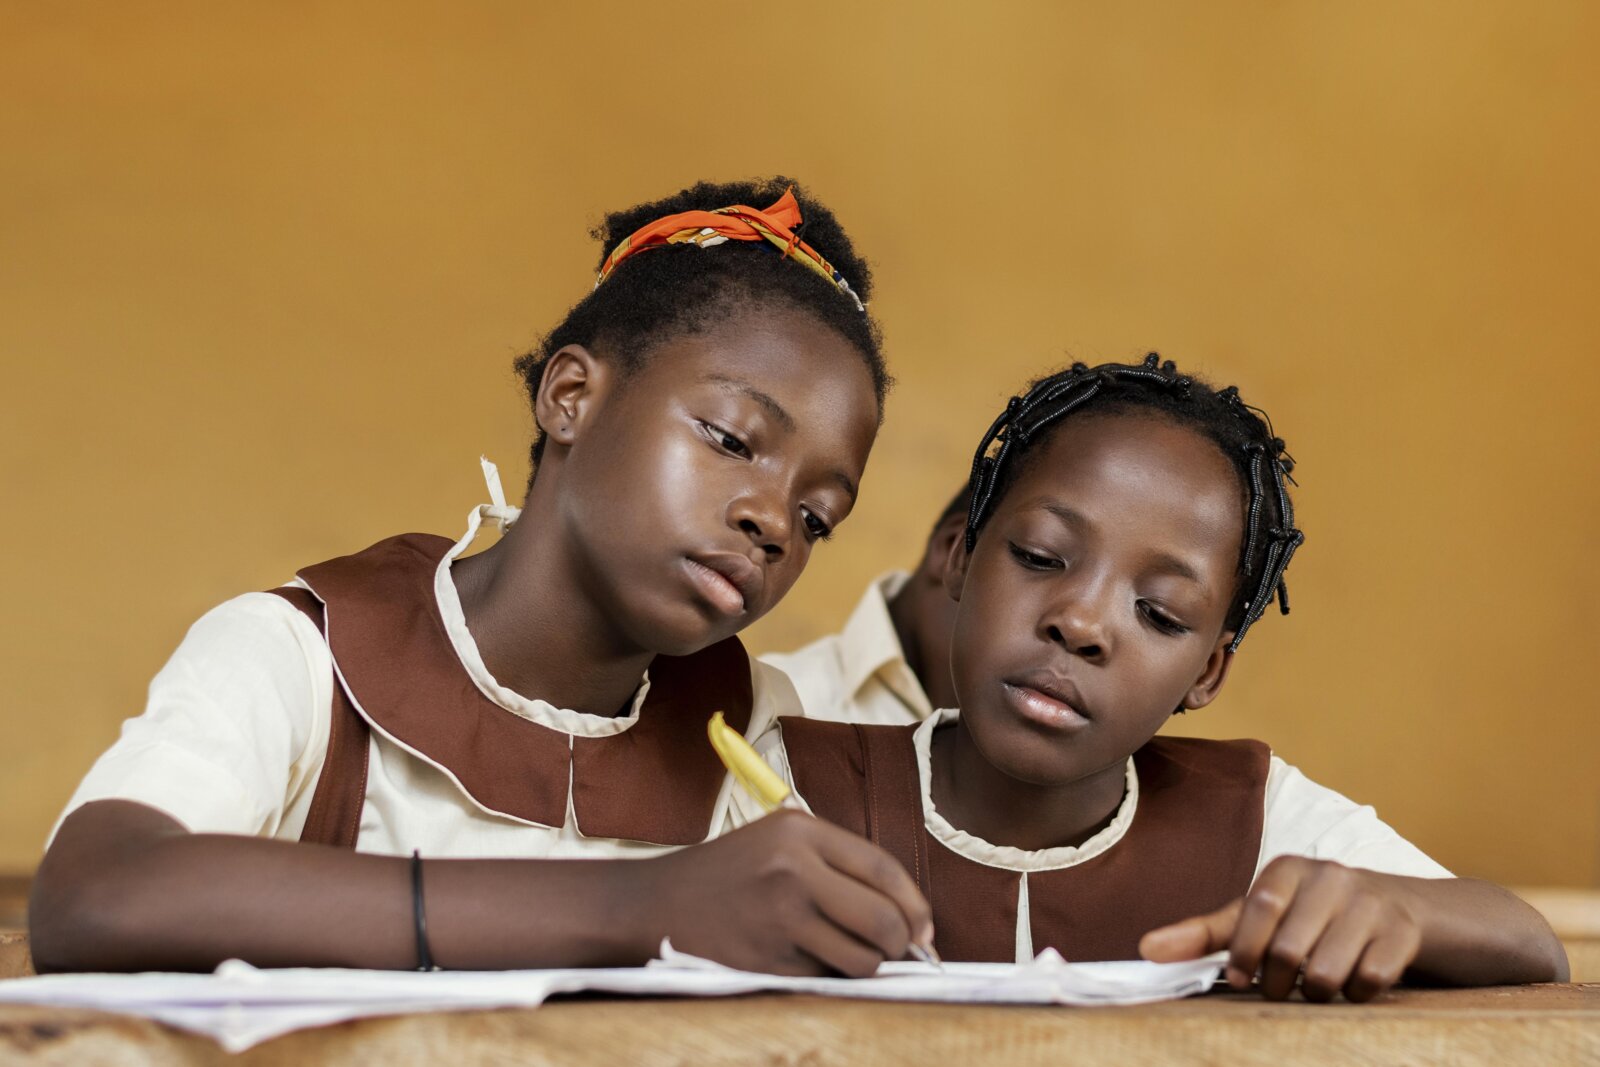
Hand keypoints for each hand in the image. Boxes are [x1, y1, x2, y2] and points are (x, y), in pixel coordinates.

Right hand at [642, 808, 933, 976]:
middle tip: (897, 950)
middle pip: (882, 919)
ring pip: (861, 959)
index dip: (915, 904)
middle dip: (901, 943)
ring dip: (866, 965)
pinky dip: (826, 976)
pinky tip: (802, 959)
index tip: (925, 928)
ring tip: (845, 954)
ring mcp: (779, 918)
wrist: (658, 903)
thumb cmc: (729, 872)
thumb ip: (839, 866)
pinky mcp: (766, 960)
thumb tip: (908, 918)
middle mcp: (793, 871)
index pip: (884, 868)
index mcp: (800, 831)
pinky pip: (824, 979)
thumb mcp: (779, 842)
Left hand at [1138, 856, 1422, 1001]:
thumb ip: (1206, 932)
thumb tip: (1146, 950)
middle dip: (1279, 984)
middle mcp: (1329, 876)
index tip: (1238, 980)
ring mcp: (1370, 902)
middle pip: (1288, 951)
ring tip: (1317, 985)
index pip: (1255, 910)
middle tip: (1281, 989)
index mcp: (1287, 869)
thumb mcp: (1260, 915)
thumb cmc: (1312, 915)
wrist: (1402, 909)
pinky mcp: (1401, 932)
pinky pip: (1368, 982)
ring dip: (1317, 994)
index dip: (1243, 953)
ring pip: (1327, 973)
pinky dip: (1356, 995)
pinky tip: (1354, 981)